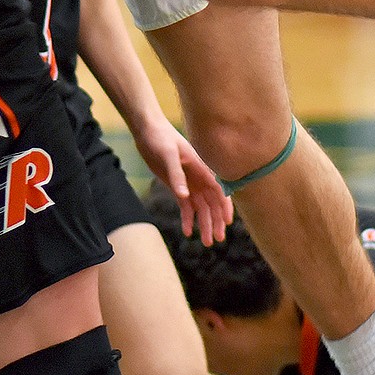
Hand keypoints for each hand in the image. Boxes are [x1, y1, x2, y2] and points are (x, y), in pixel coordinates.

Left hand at [132, 116, 232, 246]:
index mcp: (201, 168)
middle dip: (215, 221)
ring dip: (204, 223)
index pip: (218, 190)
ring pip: (200, 207)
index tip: (226, 222)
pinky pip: (186, 206)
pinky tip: (187, 231)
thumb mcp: (168, 155)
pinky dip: (188, 219)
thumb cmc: (160, 138)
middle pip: (212, 203)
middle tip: (215, 240)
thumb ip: (176, 176)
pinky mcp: (177, 186)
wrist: (148, 131)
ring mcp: (189, 183)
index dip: (224, 206)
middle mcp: (198, 177)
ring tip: (205, 242)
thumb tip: (184, 197)